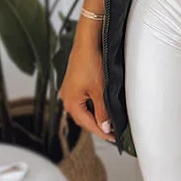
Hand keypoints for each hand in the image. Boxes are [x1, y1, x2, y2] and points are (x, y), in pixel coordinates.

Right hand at [59, 20, 115, 143]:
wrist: (87, 42)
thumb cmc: (91, 63)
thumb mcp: (100, 91)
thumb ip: (102, 111)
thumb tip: (106, 127)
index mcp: (71, 103)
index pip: (88, 124)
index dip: (102, 132)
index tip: (114, 138)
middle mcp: (66, 98)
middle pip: (84, 118)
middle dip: (98, 125)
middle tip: (113, 132)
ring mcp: (69, 90)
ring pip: (83, 109)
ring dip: (95, 115)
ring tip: (109, 120)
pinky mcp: (73, 83)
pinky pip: (82, 100)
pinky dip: (92, 105)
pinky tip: (100, 105)